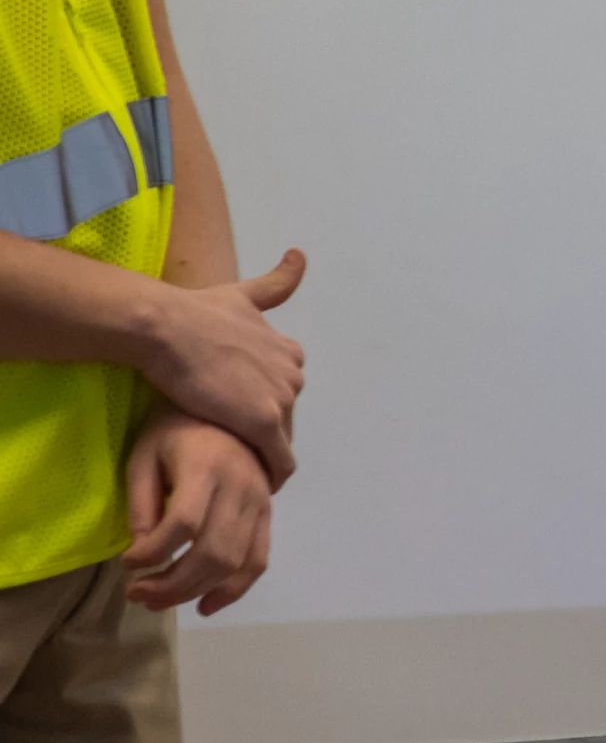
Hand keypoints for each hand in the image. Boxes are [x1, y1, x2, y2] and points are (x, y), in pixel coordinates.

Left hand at [118, 409, 272, 612]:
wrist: (227, 407)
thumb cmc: (174, 430)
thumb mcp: (144, 457)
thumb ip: (142, 503)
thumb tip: (142, 550)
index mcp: (206, 468)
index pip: (183, 524)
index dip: (152, 553)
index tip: (127, 562)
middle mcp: (241, 488)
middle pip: (212, 552)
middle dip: (171, 584)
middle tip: (137, 594)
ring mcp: (260, 502)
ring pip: (235, 563)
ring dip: (195, 591)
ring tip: (159, 601)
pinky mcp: (268, 514)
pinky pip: (259, 559)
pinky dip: (235, 589)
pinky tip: (206, 605)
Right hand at [129, 249, 304, 485]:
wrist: (167, 328)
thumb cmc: (195, 313)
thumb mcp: (242, 293)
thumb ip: (275, 283)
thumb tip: (301, 255)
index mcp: (289, 352)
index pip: (281, 392)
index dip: (261, 408)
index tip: (239, 423)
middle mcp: (293, 374)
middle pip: (282, 418)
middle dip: (262, 433)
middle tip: (235, 451)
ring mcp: (282, 399)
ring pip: (280, 441)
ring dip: (262, 456)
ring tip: (239, 471)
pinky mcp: (265, 423)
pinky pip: (278, 462)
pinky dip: (271, 476)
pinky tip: (255, 487)